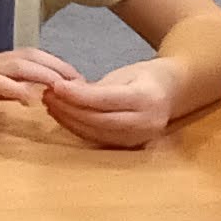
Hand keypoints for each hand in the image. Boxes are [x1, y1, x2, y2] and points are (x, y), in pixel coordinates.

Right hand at [0, 50, 81, 133]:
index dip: (54, 64)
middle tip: (82, 81)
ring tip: (66, 87)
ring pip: (19, 65)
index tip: (75, 79)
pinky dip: (17, 90)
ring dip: (46, 74)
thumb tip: (22, 97)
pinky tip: (31, 102)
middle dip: (59, 66)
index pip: (27, 56)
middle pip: (30, 55)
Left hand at [40, 59, 182, 148]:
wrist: (173, 92)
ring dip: (69, 120)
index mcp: (147, 98)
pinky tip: (64, 116)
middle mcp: (147, 122)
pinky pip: (100, 139)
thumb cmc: (145, 78)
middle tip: (47, 95)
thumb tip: (63, 93)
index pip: (106, 100)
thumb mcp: (124, 74)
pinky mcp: (132, 146)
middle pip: (99, 120)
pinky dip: (78, 129)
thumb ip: (97, 87)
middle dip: (69, 109)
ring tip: (50, 104)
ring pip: (97, 133)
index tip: (55, 86)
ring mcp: (141, 137)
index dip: (78, 95)